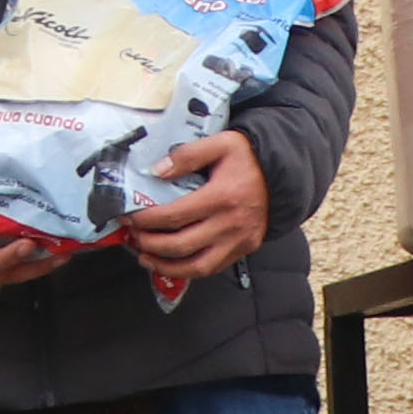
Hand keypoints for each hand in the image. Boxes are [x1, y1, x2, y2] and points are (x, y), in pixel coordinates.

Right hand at [0, 195, 78, 293]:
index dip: (8, 257)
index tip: (27, 243)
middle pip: (10, 274)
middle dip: (37, 265)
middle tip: (61, 253)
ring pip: (18, 275)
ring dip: (42, 266)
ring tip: (65, 253)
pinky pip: (18, 269)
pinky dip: (36, 262)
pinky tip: (52, 250)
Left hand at [119, 130, 271, 283]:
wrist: (283, 172)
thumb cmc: (247, 157)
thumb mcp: (219, 143)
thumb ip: (186, 155)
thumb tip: (155, 172)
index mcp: (222, 197)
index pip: (174, 216)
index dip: (147, 220)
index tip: (129, 217)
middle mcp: (231, 224)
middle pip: (181, 245)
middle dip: (150, 244)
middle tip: (133, 237)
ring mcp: (239, 241)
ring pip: (197, 267)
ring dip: (166, 266)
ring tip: (145, 257)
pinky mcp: (244, 249)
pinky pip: (212, 268)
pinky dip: (188, 270)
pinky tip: (170, 263)